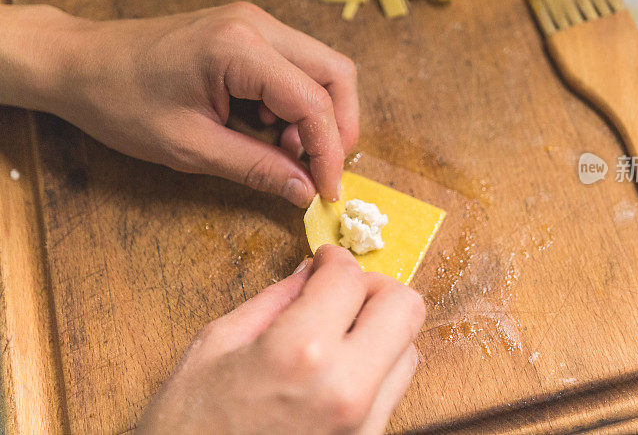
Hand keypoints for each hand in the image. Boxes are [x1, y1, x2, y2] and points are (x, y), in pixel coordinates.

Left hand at [0, 3, 357, 205]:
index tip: (328, 192)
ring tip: (284, 153)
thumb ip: (256, 167)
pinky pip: (295, 68)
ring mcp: (254, 23)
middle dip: (338, 128)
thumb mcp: (189, 147)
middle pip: (336, 73)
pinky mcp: (248, 33)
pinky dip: (296, 105)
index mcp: (240, 48)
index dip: (329, 152)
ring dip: (317, 116)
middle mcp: (257, 24)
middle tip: (319, 170)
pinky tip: (268, 131)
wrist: (78, 62)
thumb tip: (306, 191)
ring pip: (322, 69)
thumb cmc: (120, 102)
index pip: (314, 101)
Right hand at [137, 245, 425, 433]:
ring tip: (336, 334)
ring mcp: (363, 425)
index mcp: (301, 353)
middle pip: (405, 309)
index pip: (350, 278)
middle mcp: (346, 390)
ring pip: (408, 351)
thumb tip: (310, 272)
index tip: (326, 260)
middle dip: (375, 288)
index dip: (336, 259)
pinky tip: (335, 369)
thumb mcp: (216, 346)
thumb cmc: (188, 428)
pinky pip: (393, 392)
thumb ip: (274, 301)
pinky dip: (375, 368)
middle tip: (341, 292)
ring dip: (381, 330)